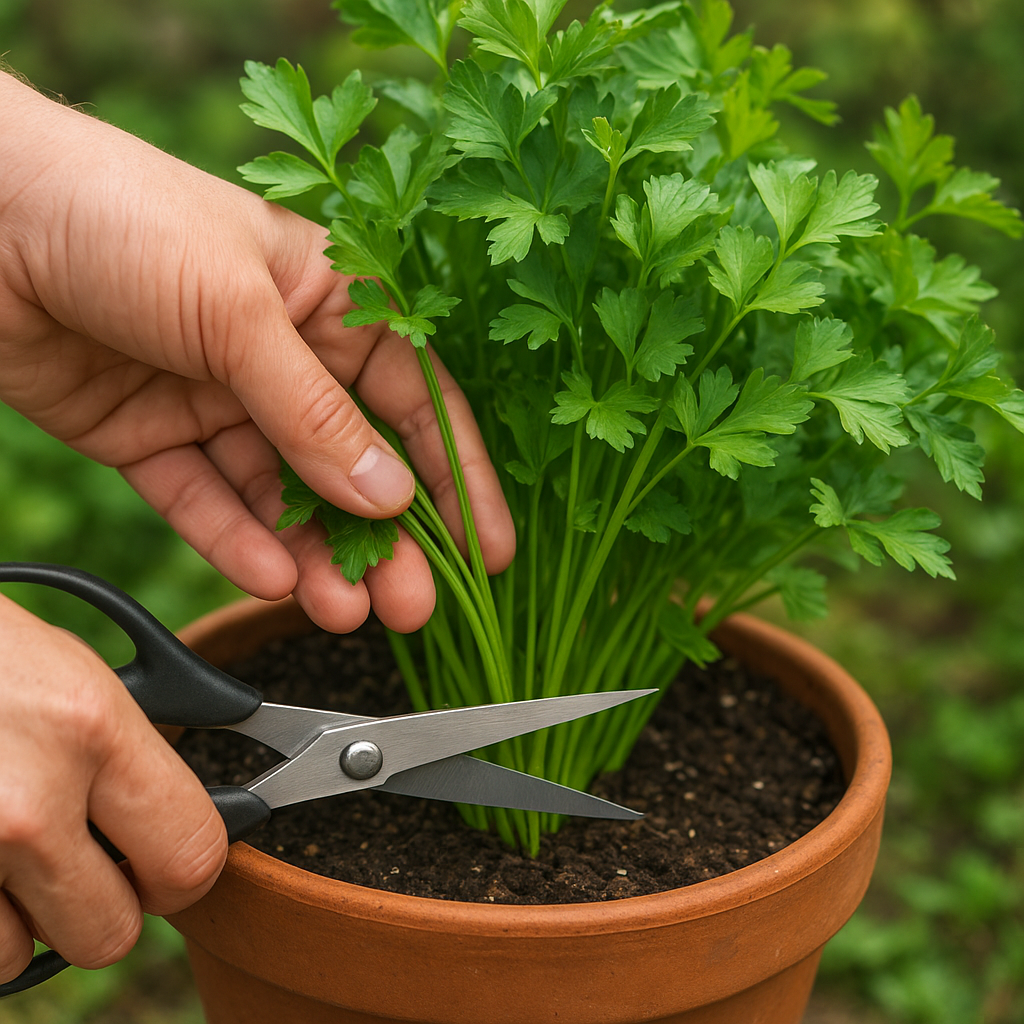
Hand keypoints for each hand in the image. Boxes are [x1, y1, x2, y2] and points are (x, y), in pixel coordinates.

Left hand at [0, 72, 514, 634]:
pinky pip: (207, 500)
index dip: (454, 475)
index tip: (485, 549)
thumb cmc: (119, 214)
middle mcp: (279, 354)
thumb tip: (388, 497)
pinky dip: (238, 542)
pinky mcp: (151, 437)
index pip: (413, 398)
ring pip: (283, 495)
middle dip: (385, 538)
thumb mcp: (238, 309)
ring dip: (316, 555)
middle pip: (350, 462)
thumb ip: (314, 411)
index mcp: (327, 298)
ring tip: (343, 610)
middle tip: (412, 605)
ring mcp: (215, 399)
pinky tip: (273, 580)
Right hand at [0, 595, 227, 982]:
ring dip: (23, 916)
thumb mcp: (79, 673)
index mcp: (91, 728)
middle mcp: (25, 799)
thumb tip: (202, 816)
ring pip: (21, 955)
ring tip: (11, 845)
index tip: (174, 862)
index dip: (190, 869)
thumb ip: (137, 751)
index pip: (191, 853)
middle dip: (108, 905)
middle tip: (92, 861)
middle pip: (112, 934)